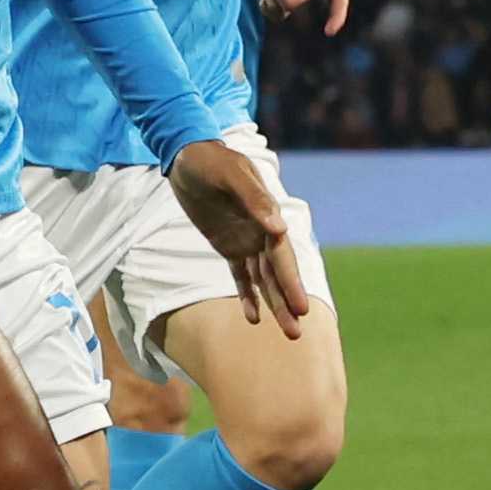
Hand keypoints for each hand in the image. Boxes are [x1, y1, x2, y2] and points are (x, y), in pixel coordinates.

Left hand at [166, 139, 305, 336]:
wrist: (189, 156)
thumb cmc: (213, 162)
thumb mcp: (232, 176)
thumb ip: (255, 201)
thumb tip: (279, 228)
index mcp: (268, 216)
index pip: (282, 257)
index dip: (291, 283)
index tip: (301, 308)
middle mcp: (262, 232)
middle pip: (277, 274)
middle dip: (287, 302)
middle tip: (297, 333)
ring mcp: (246, 241)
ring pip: (263, 280)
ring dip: (274, 304)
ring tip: (286, 332)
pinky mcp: (228, 247)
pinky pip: (241, 276)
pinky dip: (248, 296)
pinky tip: (253, 318)